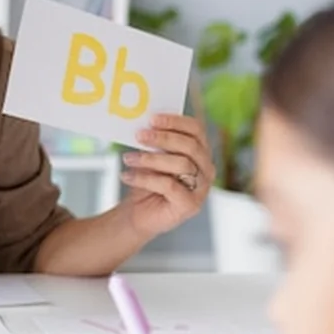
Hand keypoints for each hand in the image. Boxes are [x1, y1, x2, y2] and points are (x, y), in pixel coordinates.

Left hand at [120, 113, 214, 238]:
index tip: (152, 118)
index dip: (176, 121)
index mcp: (201, 153)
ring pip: (180, 164)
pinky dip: (144, 179)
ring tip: (128, 158)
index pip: (197, 130)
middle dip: (163, 138)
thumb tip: (145, 124)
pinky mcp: (190, 205)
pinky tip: (127, 176)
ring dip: (150, 159)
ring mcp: (202, 189)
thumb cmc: (147, 182)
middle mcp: (206, 170)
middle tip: (139, 135)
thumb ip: (155, 142)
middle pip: (190, 146)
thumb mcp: (151, 158)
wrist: (138, 214)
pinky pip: (169, 185)